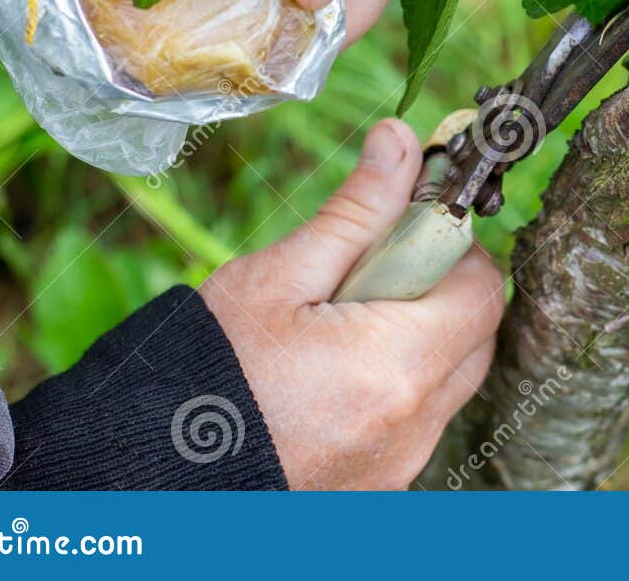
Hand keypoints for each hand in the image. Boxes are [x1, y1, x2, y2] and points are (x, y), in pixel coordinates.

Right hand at [200, 119, 504, 489]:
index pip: (482, 288)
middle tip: (372, 268)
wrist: (146, 475)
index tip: (407, 224)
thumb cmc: (204, 371)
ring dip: (420, 339)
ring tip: (342, 322)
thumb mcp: (278, 276)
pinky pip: (416, 422)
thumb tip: (402, 140)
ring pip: (450, 381)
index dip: (454, 245)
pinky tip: (332, 372)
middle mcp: (414, 426)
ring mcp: (400, 464)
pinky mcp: (379, 487)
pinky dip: (395, 387)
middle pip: (476, 336)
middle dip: (441, 289)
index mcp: (395, 365)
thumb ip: (356, 209)